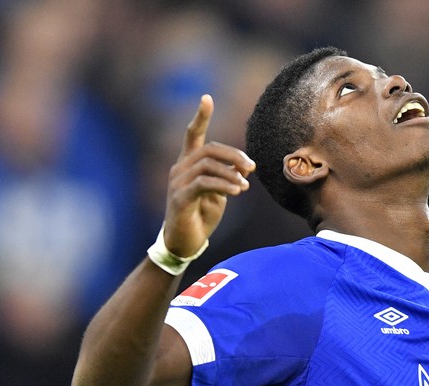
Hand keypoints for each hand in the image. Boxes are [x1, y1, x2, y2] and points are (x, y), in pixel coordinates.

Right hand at [163, 95, 255, 256]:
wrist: (184, 243)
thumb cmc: (200, 216)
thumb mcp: (218, 193)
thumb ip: (226, 177)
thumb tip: (242, 169)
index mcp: (189, 164)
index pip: (192, 135)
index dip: (201, 117)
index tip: (207, 98)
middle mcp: (180, 169)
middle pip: (208, 149)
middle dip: (233, 155)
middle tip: (251, 167)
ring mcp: (177, 183)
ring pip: (207, 165)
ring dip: (231, 173)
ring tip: (245, 186)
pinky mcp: (179, 198)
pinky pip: (203, 183)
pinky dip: (223, 184)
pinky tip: (237, 191)